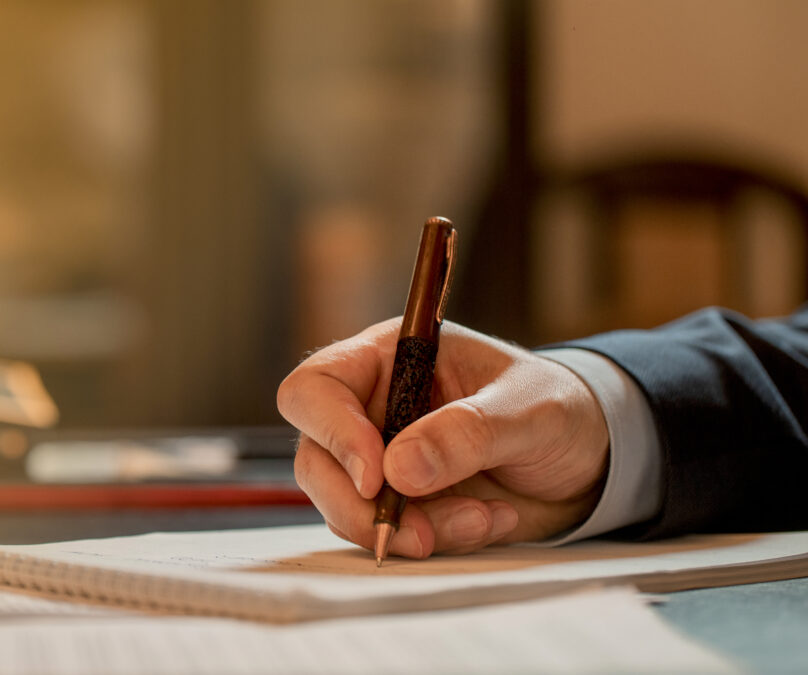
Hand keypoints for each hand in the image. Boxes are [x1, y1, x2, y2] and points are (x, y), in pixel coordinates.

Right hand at [277, 318, 609, 556]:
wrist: (590, 457)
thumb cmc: (558, 407)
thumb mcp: (528, 409)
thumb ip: (467, 432)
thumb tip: (398, 469)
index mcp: (389, 358)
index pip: (317, 387)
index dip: (332, 432)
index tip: (377, 477)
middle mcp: (373, 408)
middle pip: (316, 458)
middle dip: (360, 505)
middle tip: (419, 532)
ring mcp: (382, 460)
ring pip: (344, 506)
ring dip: (408, 529)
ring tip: (481, 519)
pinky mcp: (401, 503)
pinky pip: (387, 534)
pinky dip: (436, 540)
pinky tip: (488, 521)